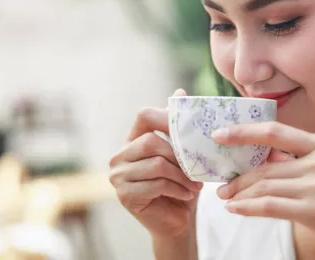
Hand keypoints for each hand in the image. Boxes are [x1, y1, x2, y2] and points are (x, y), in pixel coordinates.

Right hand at [109, 89, 202, 238]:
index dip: (168, 118)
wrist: (177, 222)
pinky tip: (185, 195)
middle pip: (151, 141)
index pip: (144, 116)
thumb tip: (179, 92)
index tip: (190, 131)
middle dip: (179, 155)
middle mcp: (120, 156)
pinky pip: (155, 184)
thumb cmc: (180, 185)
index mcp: (132, 140)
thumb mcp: (183, 154)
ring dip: (181, 176)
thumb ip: (178, 126)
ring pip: (156, 164)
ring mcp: (118, 176)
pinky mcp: (124, 195)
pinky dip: (177, 189)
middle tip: (197, 169)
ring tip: (195, 185)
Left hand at [212, 122, 314, 259]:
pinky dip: (248, 208)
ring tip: (226, 199)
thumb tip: (263, 160)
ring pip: (265, 186)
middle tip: (221, 185)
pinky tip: (237, 210)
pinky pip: (270, 206)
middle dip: (238, 176)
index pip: (277, 132)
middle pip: (266, 166)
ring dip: (240, 193)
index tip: (219, 134)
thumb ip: (303, 163)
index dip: (244, 131)